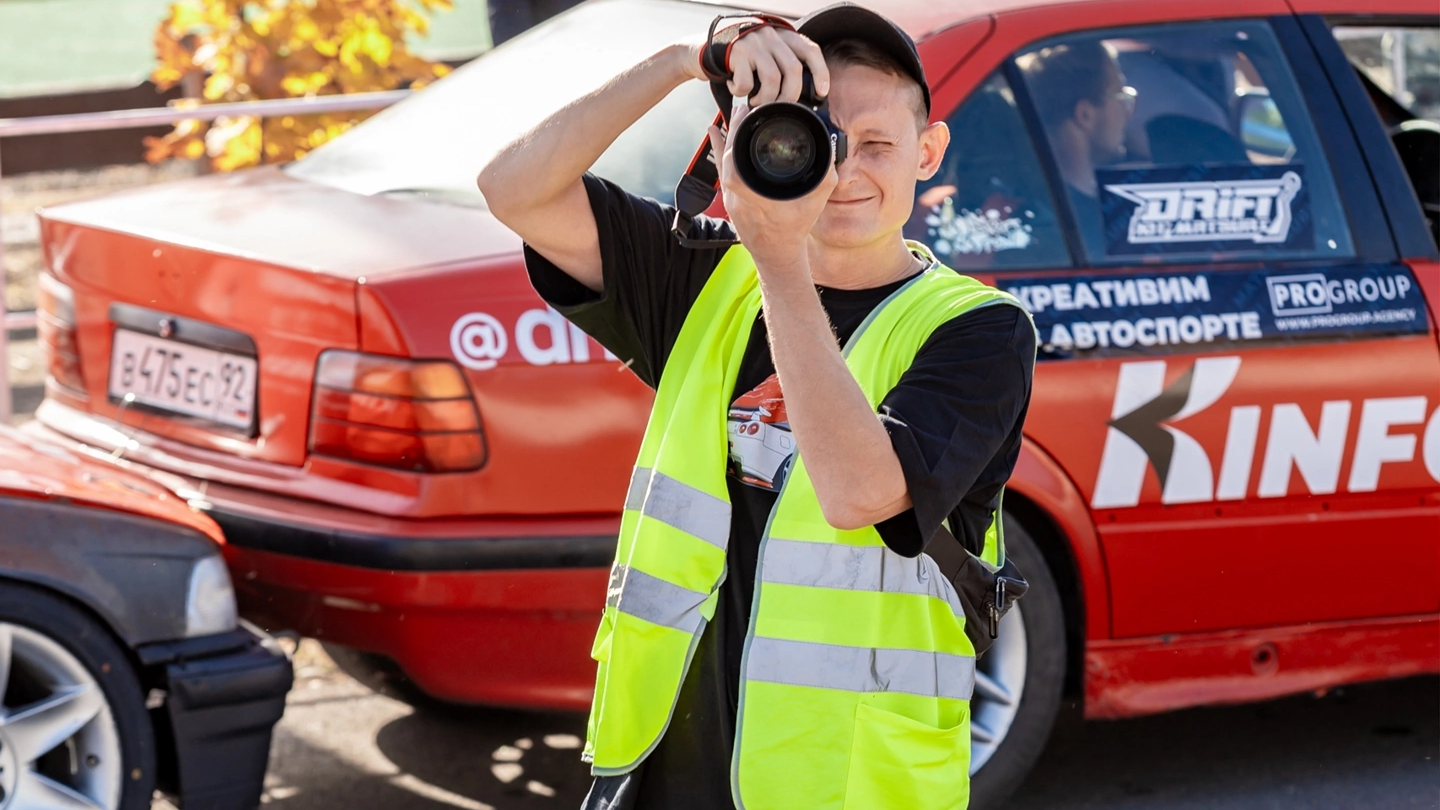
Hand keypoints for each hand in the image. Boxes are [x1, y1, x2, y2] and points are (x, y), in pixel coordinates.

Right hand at [681, 23, 829, 103]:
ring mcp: (753, 42)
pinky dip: (742, 92)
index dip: (820, 72)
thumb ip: (781, 64)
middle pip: (793, 69)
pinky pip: (747, 82)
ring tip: (756, 102)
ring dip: (766, 98)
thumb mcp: (764, 54)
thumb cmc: (739, 59)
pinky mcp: (736, 52)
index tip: (822, 93)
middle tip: (780, 107)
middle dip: (790, 95)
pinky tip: (736, 90)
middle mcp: (770, 35)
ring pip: (772, 78)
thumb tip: (802, 99)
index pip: (810, 50)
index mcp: (782, 35)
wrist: (702, 48)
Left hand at [707, 103, 837, 270]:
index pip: (736, 165)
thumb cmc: (796, 228)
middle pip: (727, 159)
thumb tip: (832, 154)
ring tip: (734, 116)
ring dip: (727, 138)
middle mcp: (740, 198)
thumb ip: (825, 176)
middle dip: (733, 130)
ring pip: (723, 164)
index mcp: (758, 197)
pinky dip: (719, 150)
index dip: (736, 137)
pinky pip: (722, 171)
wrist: (777, 253)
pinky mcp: (729, 200)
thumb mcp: (817, 201)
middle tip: (741, 108)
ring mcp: (731, 200)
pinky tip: (715, 132)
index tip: (745, 115)